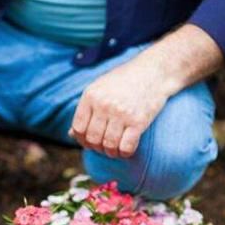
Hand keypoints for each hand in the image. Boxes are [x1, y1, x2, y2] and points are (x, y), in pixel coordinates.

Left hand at [69, 24, 224, 158]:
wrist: (154, 71)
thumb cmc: (125, 81)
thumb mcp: (100, 89)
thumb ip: (86, 110)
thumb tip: (70, 134)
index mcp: (91, 96)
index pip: (78, 128)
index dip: (82, 140)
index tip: (91, 142)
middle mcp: (104, 104)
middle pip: (93, 139)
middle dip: (97, 148)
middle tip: (105, 147)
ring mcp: (121, 113)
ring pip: (109, 146)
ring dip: (112, 153)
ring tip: (116, 149)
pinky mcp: (138, 120)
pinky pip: (126, 147)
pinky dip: (125, 153)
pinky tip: (127, 149)